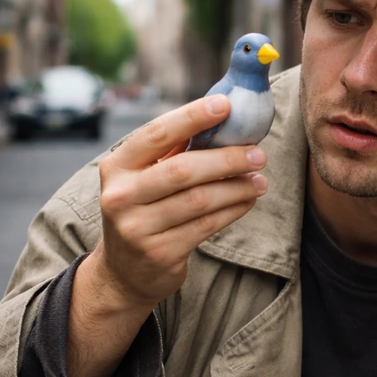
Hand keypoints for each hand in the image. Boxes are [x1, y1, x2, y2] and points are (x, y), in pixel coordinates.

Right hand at [91, 94, 267, 309]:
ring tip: (259, 180)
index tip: (226, 105)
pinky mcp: (159, 253)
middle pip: (182, 170)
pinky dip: (233, 210)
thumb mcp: (144, 179)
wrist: (125, 271)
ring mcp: (137, 228)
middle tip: (258, 155)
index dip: (192, 117)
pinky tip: (248, 201)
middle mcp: (121, 196)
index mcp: (117, 167)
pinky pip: (206, 225)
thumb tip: (223, 119)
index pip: (156, 134)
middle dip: (226, 159)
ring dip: (236, 187)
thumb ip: (172, 152)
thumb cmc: (145, 211)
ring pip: (199, 200)